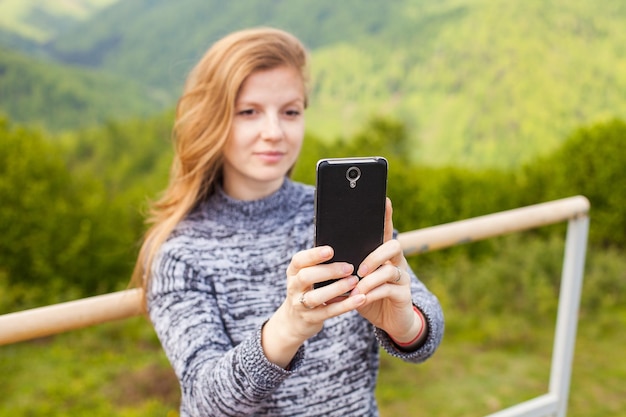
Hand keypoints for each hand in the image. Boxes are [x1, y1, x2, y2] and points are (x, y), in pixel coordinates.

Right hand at [261, 246, 365, 367]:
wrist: (294, 320)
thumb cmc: (309, 289)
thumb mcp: (308, 275)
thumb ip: (320, 264)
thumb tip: (346, 250)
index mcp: (293, 272)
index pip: (299, 260)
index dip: (314, 255)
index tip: (331, 250)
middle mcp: (293, 287)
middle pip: (306, 277)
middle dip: (329, 271)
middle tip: (349, 268)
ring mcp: (300, 304)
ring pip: (316, 297)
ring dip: (337, 288)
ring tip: (354, 281)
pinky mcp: (310, 318)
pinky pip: (329, 311)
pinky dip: (345, 305)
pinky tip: (360, 299)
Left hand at [351, 198, 422, 343]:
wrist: (390, 322)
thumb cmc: (369, 296)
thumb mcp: (356, 281)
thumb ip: (347, 266)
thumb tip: (325, 253)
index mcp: (383, 255)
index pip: (384, 231)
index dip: (386, 216)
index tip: (385, 200)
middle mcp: (396, 263)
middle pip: (393, 246)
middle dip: (374, 255)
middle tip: (359, 270)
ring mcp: (403, 278)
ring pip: (390, 269)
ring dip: (370, 279)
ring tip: (356, 289)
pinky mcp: (404, 295)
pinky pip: (389, 289)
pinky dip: (373, 293)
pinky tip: (362, 298)